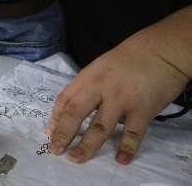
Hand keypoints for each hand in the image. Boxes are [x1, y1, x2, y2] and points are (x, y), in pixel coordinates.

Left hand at [47, 35, 188, 164]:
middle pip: (76, 113)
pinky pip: (132, 132)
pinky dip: (126, 148)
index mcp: (88, 77)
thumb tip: (74, 110)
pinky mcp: (143, 109)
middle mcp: (100, 88)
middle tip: (55, 150)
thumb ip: (88, 87)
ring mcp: (121, 99)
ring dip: (87, 145)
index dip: (55, 118)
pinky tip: (121, 160)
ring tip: (76, 158)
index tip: (49, 134)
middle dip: (63, 133)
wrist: (161, 51)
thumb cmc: (128, 60)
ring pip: (99, 127)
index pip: (65, 99)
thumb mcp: (100, 66)